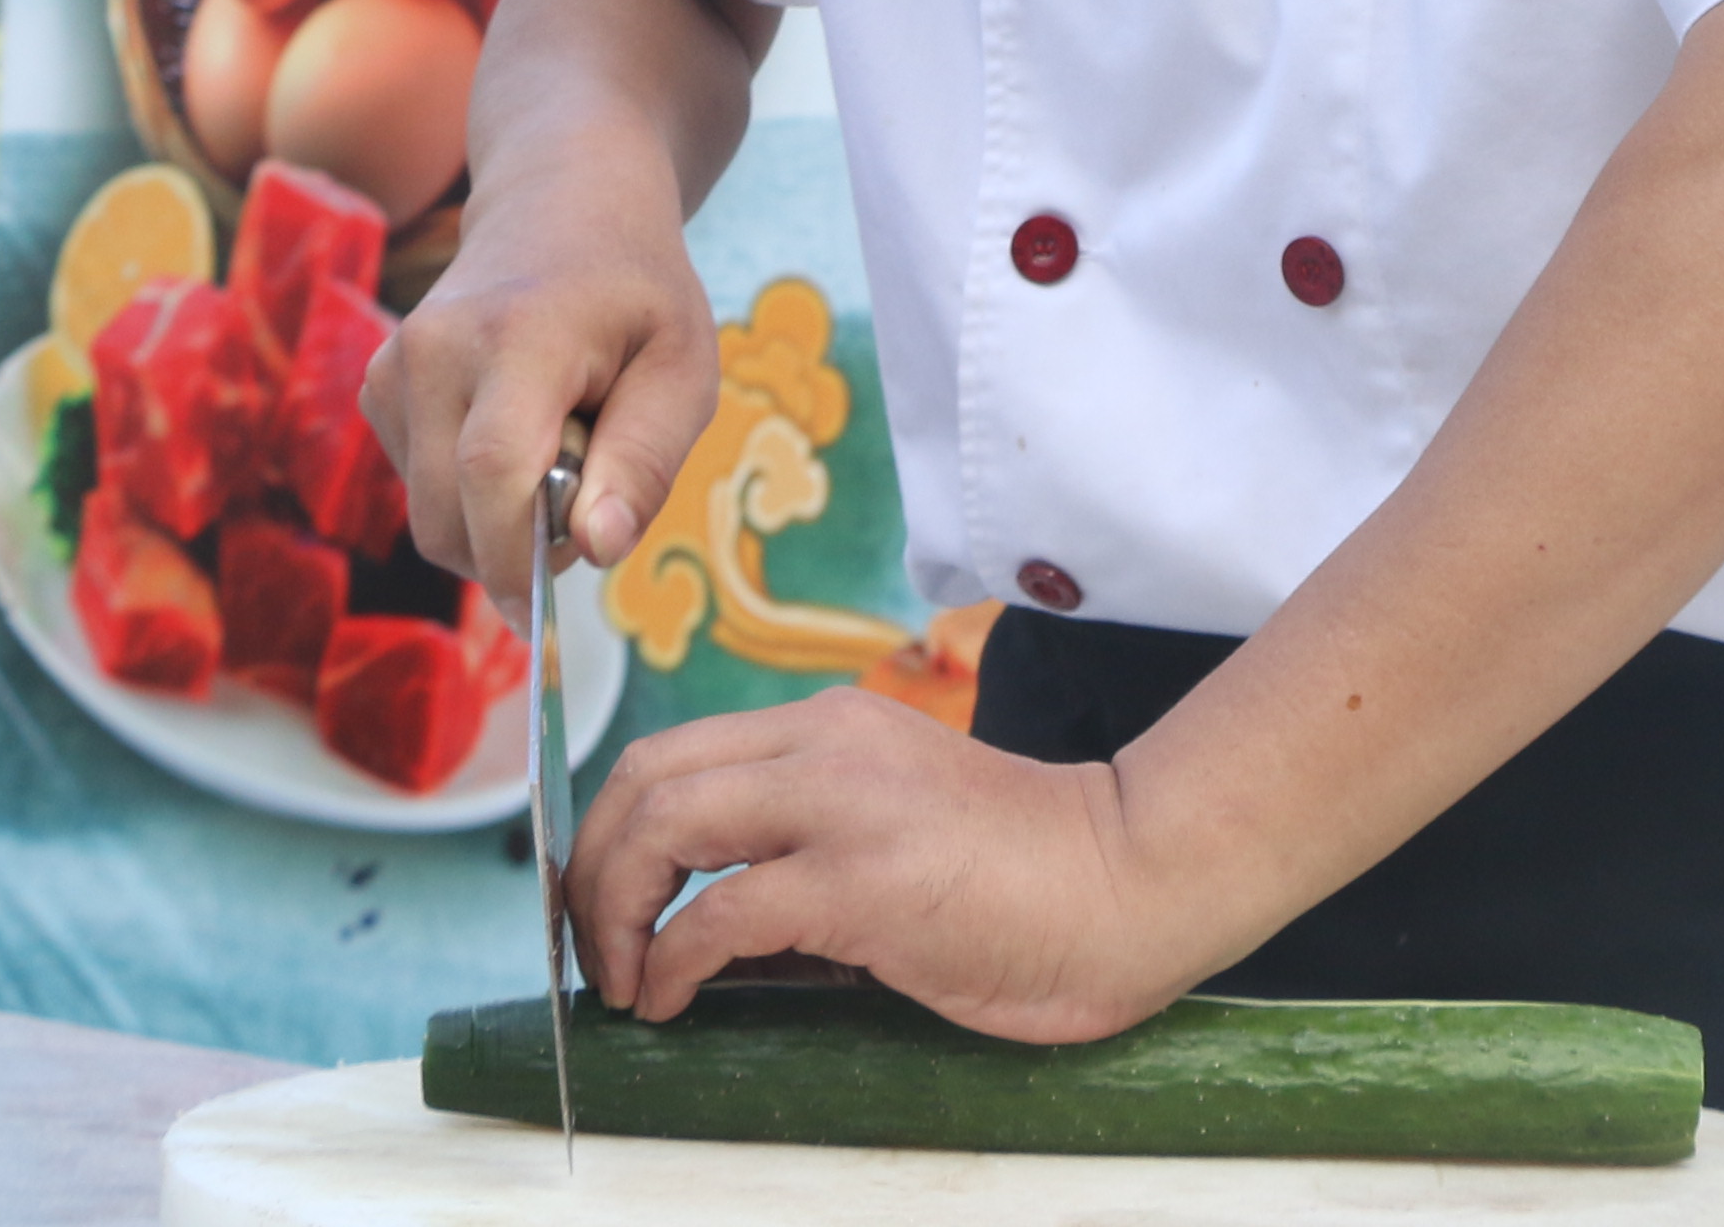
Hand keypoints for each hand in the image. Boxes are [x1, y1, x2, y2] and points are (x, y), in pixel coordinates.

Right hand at [363, 165, 718, 609]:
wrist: (562, 203)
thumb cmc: (636, 292)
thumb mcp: (682, 369)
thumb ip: (643, 462)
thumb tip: (596, 550)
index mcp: (517, 335)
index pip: (491, 473)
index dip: (514, 559)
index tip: (543, 618)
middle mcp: (433, 348)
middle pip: (448, 514)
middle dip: (514, 552)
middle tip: (588, 499)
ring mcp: (392, 366)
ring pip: (429, 513)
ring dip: (496, 521)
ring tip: (557, 444)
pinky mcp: (377, 388)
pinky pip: (419, 489)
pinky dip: (469, 495)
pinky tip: (513, 433)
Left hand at [566, 688, 1242, 1042]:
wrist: (1131, 882)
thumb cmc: (1025, 877)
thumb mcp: (892, 828)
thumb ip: (803, 846)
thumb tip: (701, 921)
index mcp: (831, 725)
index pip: (672, 753)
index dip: (611, 831)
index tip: (603, 902)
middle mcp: (825, 743)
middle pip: (646, 780)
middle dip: (592, 871)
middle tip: (593, 948)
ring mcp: (841, 805)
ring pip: (665, 827)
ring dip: (614, 913)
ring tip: (622, 980)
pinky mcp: (860, 880)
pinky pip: (719, 912)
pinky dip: (670, 960)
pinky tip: (672, 998)